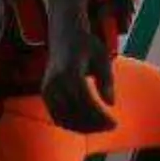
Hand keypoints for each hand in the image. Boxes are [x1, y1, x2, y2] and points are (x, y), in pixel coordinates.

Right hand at [40, 0, 116, 133]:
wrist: (63, 33)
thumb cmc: (87, 44)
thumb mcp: (102, 57)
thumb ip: (107, 80)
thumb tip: (110, 104)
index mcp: (70, 71)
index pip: (85, 102)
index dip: (100, 117)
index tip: (115, 123)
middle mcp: (55, 82)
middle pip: (75, 113)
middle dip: (94, 124)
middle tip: (111, 126)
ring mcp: (47, 88)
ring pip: (65, 118)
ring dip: (83, 127)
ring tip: (101, 126)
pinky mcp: (45, 93)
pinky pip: (57, 116)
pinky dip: (71, 124)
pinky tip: (87, 125)